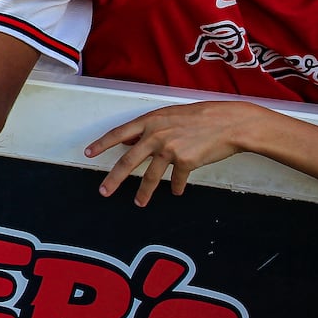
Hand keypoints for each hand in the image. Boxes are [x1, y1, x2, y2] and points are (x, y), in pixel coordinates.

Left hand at [85, 100, 257, 205]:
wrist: (229, 123)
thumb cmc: (201, 116)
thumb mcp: (169, 115)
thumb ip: (150, 127)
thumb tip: (130, 139)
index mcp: (150, 121)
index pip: (118, 133)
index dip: (101, 144)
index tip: (88, 153)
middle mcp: (156, 135)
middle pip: (128, 161)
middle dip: (114, 179)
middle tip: (103, 191)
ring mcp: (170, 149)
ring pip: (151, 177)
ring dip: (144, 192)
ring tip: (139, 202)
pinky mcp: (186, 161)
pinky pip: (177, 180)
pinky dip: (177, 187)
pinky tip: (176, 190)